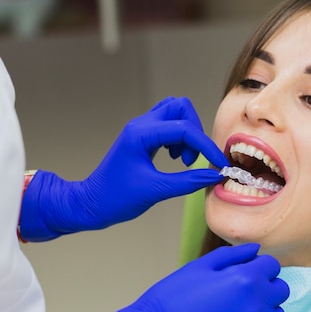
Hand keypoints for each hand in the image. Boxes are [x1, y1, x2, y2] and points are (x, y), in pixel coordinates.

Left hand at [19, 97, 227, 240]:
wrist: (91, 204)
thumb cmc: (116, 198)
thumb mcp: (156, 191)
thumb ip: (188, 181)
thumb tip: (215, 176)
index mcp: (141, 134)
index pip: (184, 129)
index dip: (205, 146)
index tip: (219, 164)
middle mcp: (141, 125)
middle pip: (180, 107)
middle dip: (195, 131)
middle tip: (190, 160)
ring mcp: (141, 129)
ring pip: (175, 113)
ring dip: (187, 133)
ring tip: (182, 160)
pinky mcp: (143, 137)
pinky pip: (168, 125)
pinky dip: (179, 137)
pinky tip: (175, 158)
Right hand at [86, 243, 289, 311]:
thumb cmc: (172, 298)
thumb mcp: (200, 266)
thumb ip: (232, 255)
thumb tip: (256, 250)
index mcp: (245, 278)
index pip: (272, 265)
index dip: (258, 266)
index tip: (244, 272)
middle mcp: (256, 303)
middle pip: (281, 290)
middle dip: (266, 286)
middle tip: (241, 290)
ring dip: (264, 310)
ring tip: (237, 310)